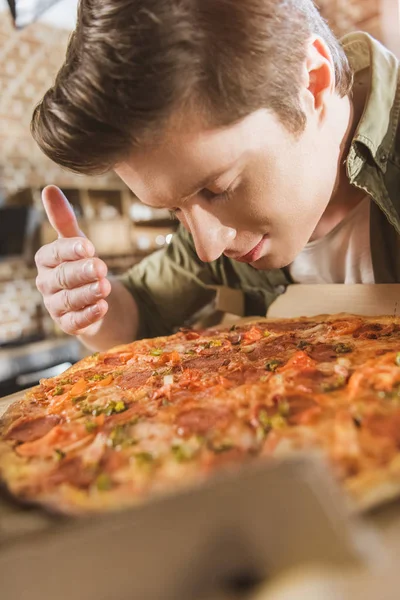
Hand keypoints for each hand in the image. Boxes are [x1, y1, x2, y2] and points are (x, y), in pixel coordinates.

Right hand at [35, 185, 110, 335]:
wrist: (92, 299)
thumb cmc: (81, 265)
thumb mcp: (77, 242)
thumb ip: (64, 220)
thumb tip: (49, 188)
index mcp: (45, 261)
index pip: (53, 254)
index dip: (70, 250)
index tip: (89, 246)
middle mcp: (46, 283)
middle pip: (61, 278)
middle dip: (81, 272)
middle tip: (101, 267)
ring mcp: (55, 305)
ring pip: (68, 300)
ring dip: (87, 293)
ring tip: (105, 287)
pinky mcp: (68, 324)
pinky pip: (75, 321)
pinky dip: (88, 315)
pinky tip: (103, 307)